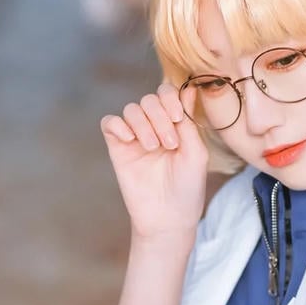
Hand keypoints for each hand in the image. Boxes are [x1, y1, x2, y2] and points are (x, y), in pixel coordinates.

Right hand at [100, 82, 208, 241]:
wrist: (167, 217)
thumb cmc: (187, 187)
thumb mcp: (196, 152)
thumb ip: (190, 121)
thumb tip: (190, 88)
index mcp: (176, 124)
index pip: (168, 93)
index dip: (171, 98)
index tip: (178, 118)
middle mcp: (155, 126)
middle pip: (149, 99)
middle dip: (159, 117)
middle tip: (169, 143)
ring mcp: (135, 136)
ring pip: (131, 109)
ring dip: (143, 124)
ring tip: (152, 147)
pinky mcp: (118, 148)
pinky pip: (109, 123)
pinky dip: (118, 126)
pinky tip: (130, 141)